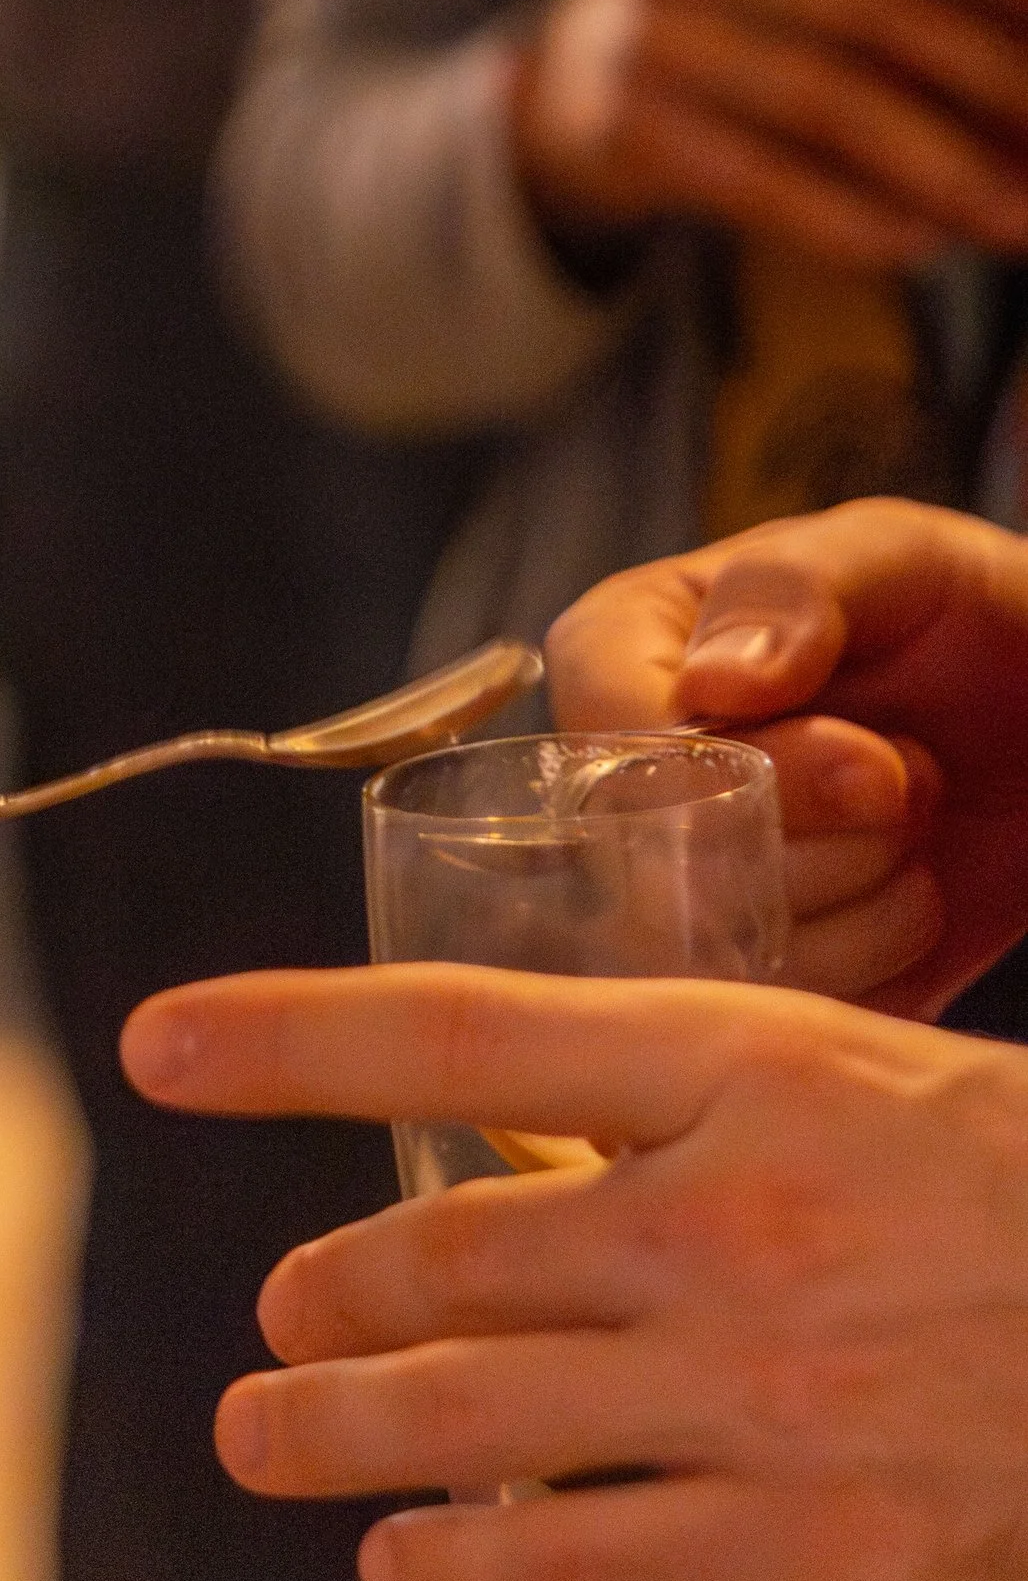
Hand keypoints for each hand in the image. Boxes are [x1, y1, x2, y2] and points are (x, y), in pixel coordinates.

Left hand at [121, 962, 1027, 1580]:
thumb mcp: (885, 1079)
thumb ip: (717, 1104)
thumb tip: (553, 1137)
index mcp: (750, 1060)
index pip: (457, 1032)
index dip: (285, 1036)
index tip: (156, 1043)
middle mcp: (724, 1215)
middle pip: (440, 1245)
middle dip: (321, 1287)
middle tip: (272, 1313)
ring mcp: (758, 1387)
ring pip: (469, 1408)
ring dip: (333, 1429)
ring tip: (262, 1436)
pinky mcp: (811, 1541)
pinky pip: (575, 1556)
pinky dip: (459, 1560)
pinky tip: (406, 1563)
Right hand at [510, 0, 1027, 269]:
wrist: (586, 74)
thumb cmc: (757, 2)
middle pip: (869, 3)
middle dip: (992, 76)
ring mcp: (643, 32)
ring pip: (821, 98)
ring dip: (938, 166)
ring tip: (1015, 216)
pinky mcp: (621, 127)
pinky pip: (758, 179)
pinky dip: (851, 217)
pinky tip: (922, 245)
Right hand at [551, 497, 1027, 1014]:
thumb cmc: (977, 620)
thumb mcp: (899, 559)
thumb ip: (794, 588)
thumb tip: (710, 682)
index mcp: (624, 650)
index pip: (604, 747)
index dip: (732, 773)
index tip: (870, 761)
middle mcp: (627, 772)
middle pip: (656, 873)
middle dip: (824, 842)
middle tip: (909, 782)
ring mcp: (683, 883)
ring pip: (714, 960)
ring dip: (862, 902)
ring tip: (918, 829)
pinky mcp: (753, 974)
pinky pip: (773, 1020)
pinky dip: (878, 969)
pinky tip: (918, 897)